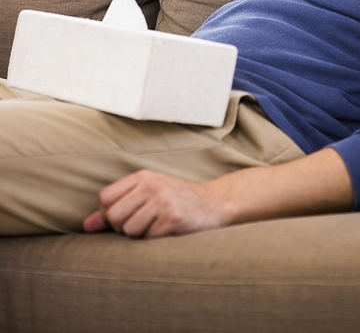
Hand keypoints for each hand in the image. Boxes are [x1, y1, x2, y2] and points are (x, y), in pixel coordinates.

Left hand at [82, 150, 352, 239]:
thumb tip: (86, 225)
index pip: (106, 199)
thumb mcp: (147, 196)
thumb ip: (117, 208)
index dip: (112, 213)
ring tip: (158, 225)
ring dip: (142, 234)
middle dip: (125, 227)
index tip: (128, 214)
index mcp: (143, 176)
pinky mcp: (174, 218)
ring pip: (129, 230)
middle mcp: (152, 185)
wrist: (215, 204)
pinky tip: (170, 230)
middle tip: (146, 222)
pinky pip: (149, 238)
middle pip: (115, 217)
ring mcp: (163, 201)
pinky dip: (157, 239)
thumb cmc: (176, 200)